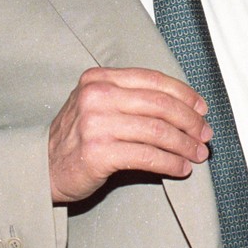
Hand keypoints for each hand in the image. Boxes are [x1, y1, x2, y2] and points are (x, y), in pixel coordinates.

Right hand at [47, 67, 212, 202]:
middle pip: (160, 105)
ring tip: (197, 154)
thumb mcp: (95, 105)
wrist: (42, 167)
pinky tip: (180, 168)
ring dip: (185, 145)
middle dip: (190, 121)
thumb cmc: (75, 138)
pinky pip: (147, 156)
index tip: (201, 108)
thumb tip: (182, 108)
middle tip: (205, 135)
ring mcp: (97, 124)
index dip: (184, 94)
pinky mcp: (100, 152)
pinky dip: (170, 163)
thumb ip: (129, 98)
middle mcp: (97, 96)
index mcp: (99, 79)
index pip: (153, 80)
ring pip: (158, 131)